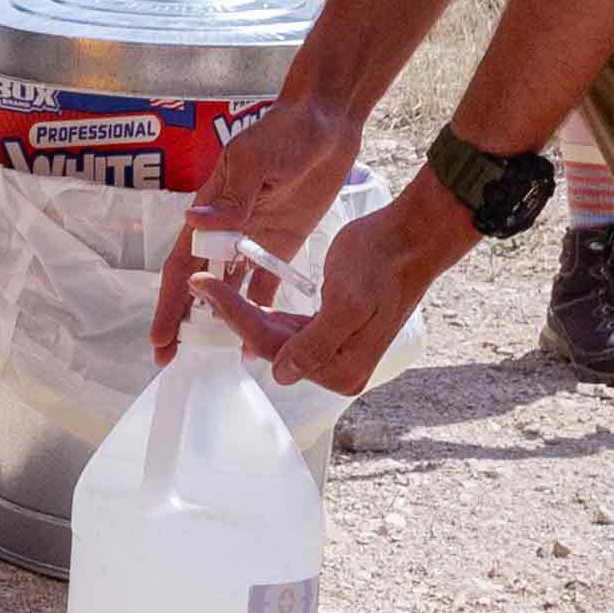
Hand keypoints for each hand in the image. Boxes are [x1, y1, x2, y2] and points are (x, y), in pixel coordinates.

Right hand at [153, 92, 364, 357]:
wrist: (327, 121)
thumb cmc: (284, 131)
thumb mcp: (255, 158)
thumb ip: (232, 195)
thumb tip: (196, 224)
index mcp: (210, 210)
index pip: (183, 265)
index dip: (170, 304)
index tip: (160, 340)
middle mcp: (225, 229)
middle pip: (199, 284)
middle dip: (184, 322)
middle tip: (174, 360)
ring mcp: (253, 238)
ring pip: (227, 289)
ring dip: (218, 321)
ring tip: (212, 358)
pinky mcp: (281, 242)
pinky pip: (264, 283)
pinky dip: (259, 309)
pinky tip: (256, 338)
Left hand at [196, 176, 470, 396]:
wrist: (412, 238)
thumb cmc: (383, 263)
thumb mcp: (349, 303)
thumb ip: (316, 344)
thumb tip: (282, 373)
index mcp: (343, 369)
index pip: (273, 348)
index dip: (235, 317)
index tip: (204, 287)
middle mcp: (339, 369)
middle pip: (271, 345)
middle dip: (234, 315)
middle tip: (201, 284)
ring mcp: (335, 352)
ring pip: (276, 336)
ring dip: (244, 312)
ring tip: (211, 287)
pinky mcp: (331, 332)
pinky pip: (289, 328)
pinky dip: (265, 312)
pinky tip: (243, 297)